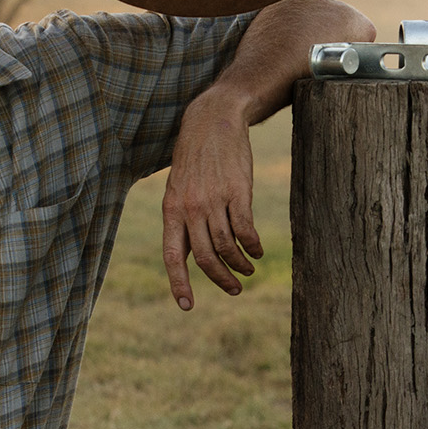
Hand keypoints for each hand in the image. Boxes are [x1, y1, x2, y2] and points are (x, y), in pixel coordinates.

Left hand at [161, 90, 262, 310]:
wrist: (211, 122)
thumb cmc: (195, 161)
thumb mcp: (178, 190)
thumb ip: (182, 222)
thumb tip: (190, 256)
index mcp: (171, 211)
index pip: (172, 256)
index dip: (179, 283)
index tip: (187, 306)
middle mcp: (190, 208)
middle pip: (206, 257)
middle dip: (221, 279)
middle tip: (235, 289)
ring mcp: (213, 200)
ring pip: (227, 246)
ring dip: (240, 264)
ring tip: (248, 268)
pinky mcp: (237, 191)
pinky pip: (245, 229)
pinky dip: (252, 245)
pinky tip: (256, 250)